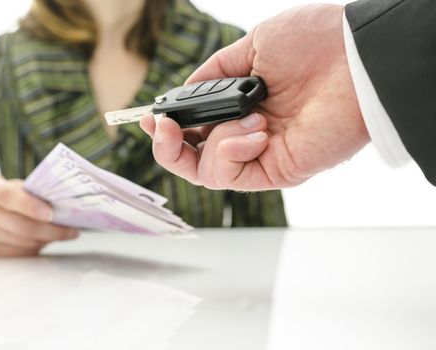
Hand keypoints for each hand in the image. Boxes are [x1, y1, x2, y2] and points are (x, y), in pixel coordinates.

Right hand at [0, 176, 77, 256]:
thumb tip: (63, 206)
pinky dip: (37, 247)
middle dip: (52, 230)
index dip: (31, 206)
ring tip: (64, 234)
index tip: (52, 213)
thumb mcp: (6, 186)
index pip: (9, 197)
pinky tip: (46, 240)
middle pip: (22, 226)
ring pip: (24, 242)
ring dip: (48, 240)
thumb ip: (29, 192)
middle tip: (73, 230)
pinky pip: (20, 252)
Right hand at [141, 4, 369, 190]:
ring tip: (246, 117)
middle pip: (193, 160)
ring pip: (207, 172)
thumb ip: (216, 72)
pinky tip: (257, 129)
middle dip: (168, 147)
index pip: (196, 129)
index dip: (168, 128)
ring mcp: (261, 155)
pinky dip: (232, 151)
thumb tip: (184, 93)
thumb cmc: (314, 44)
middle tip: (160, 127)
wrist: (356, 58)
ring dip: (212, 144)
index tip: (151, 116)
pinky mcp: (277, 170)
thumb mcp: (254, 46)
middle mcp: (246, 134)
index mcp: (240, 106)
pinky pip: (234, 175)